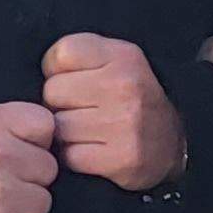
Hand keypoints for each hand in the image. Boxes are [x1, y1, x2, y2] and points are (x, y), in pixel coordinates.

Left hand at [40, 33, 186, 191]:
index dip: (58, 71)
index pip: (61, 54)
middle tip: (84, 111)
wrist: (175, 144)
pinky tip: (93, 151)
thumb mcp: (117, 62)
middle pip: (52, 92)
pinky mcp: (122, 158)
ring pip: (58, 127)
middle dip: (60, 104)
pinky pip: (69, 156)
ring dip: (66, 133)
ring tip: (89, 131)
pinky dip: (75, 157)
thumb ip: (80, 56)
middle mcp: (125, 85)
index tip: (75, 82)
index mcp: (123, 56)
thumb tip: (38, 75)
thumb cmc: (133, 100)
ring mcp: (124, 123)